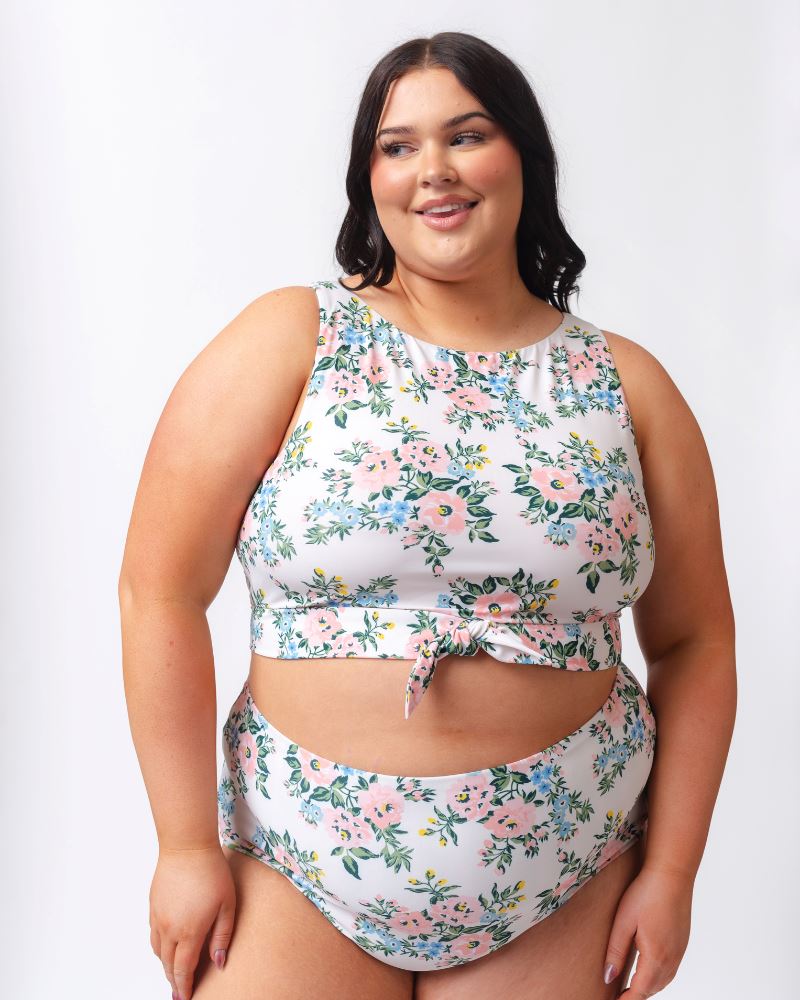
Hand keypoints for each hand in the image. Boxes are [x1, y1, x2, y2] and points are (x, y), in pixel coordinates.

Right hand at [149, 845, 235, 999]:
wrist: (187, 847)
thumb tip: (219, 962)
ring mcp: (158, 917)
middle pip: (168, 964)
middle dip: (174, 980)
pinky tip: (167, 945)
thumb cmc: (212, 872)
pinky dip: (159, 947)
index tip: (186, 998)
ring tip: (174, 971)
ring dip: (165, 964)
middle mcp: (169, 928)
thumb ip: (222, 936)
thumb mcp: (227, 905)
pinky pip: (153, 934)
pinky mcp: (153, 905)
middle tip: (180, 991)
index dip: (184, 986)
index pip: (183, 969)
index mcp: (189, 931)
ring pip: (158, 951)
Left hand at [603, 865, 692, 997]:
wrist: (673, 874)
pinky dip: (657, 977)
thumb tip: (608, 977)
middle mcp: (671, 959)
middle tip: (618, 996)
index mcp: (656, 957)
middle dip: (636, 996)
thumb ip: (616, 950)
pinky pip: (670, 969)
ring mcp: (679, 951)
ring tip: (629, 988)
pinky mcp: (682, 942)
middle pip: (652, 990)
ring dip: (647, 988)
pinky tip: (647, 970)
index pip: (640, 992)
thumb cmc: (647, 893)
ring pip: (663, 981)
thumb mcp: (624, 921)